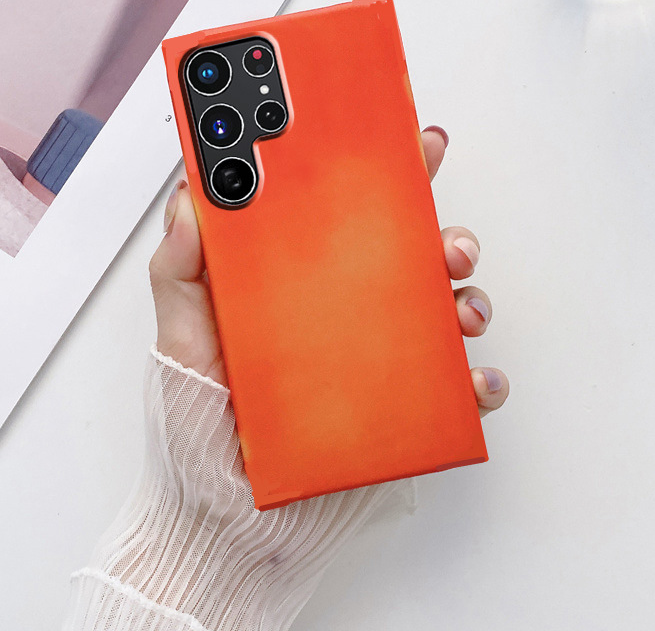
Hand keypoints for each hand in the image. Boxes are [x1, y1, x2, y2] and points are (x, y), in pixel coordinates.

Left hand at [149, 125, 508, 417]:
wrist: (223, 522)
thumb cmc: (198, 429)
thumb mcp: (179, 341)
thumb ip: (178, 271)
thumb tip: (191, 199)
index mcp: (297, 283)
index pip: (340, 214)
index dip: (371, 170)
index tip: (397, 134)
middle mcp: (344, 311)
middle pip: (404, 251)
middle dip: (437, 223)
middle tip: (441, 220)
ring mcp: (377, 359)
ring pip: (441, 308)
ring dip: (466, 293)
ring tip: (460, 303)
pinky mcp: (401, 410)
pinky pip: (454, 388)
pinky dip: (477, 378)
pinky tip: (471, 377)